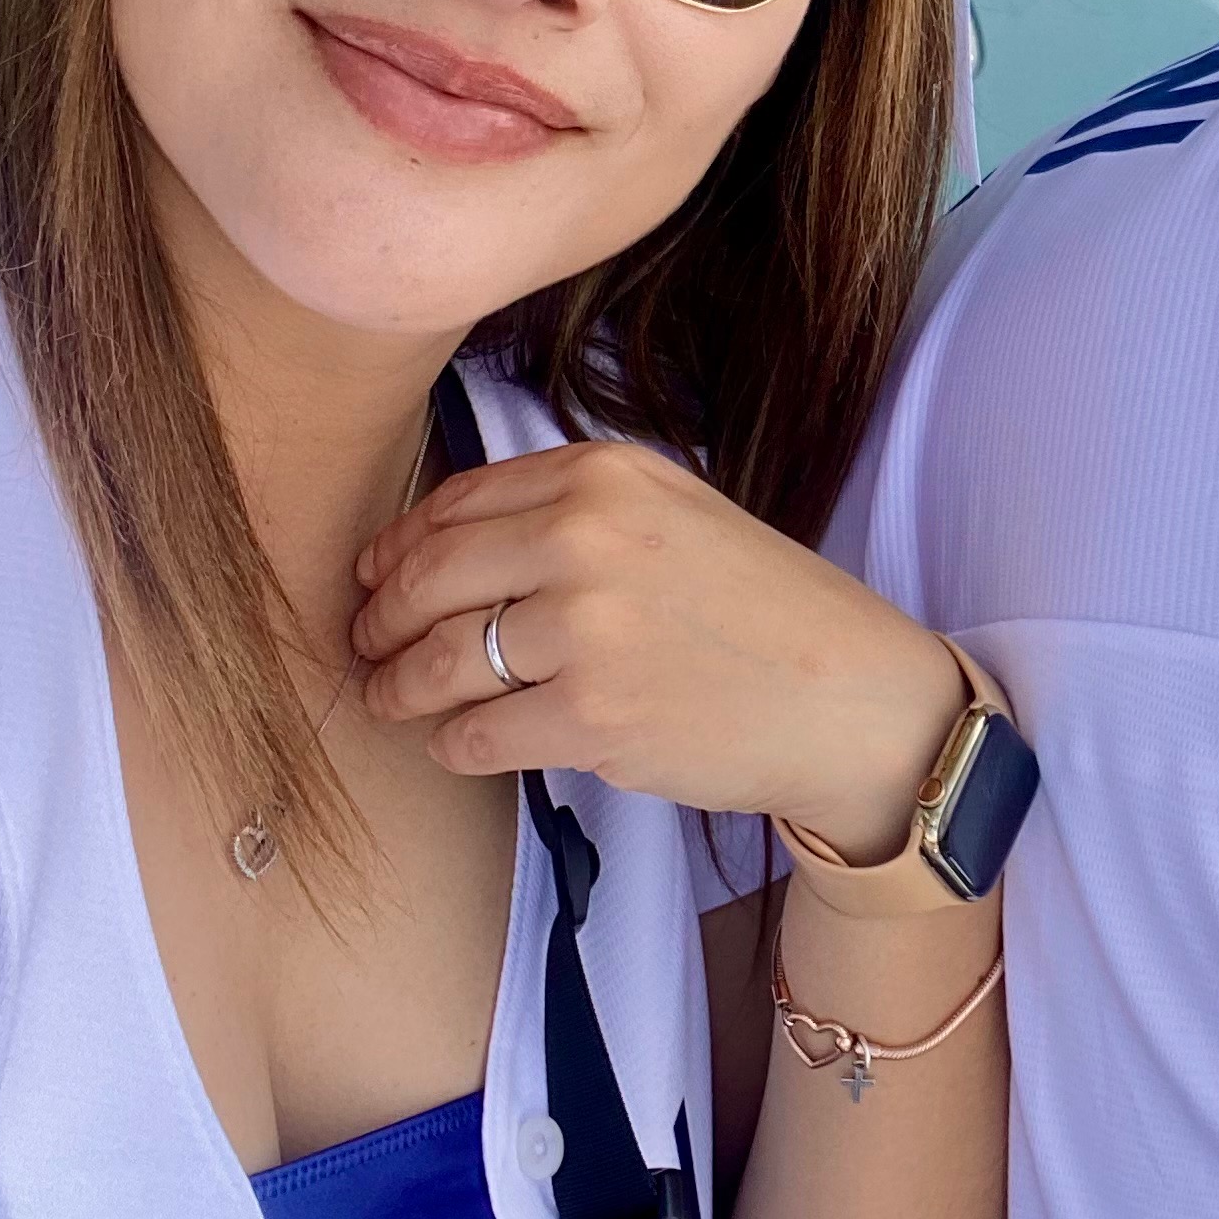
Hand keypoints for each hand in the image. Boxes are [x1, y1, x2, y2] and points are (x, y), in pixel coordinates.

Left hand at [353, 438, 966, 857]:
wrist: (851, 697)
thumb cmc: (765, 612)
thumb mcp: (676, 516)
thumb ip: (573, 513)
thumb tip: (441, 549)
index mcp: (606, 476)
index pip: (458, 504)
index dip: (399, 548)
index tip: (374, 579)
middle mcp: (587, 538)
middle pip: (429, 578)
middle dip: (381, 620)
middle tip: (367, 647)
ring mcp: (586, 629)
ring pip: (438, 660)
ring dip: (399, 687)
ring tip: (394, 699)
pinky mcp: (591, 717)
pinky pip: (474, 733)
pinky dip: (450, 742)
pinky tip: (455, 741)